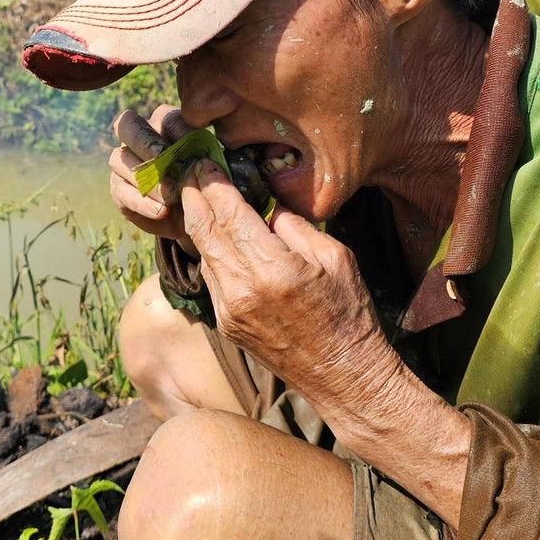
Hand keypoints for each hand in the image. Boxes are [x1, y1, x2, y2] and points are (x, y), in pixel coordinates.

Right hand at [108, 105, 196, 252]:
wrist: (196, 214)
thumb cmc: (205, 182)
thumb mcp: (212, 168)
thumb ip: (207, 156)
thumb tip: (201, 157)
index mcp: (165, 122)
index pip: (165, 118)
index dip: (179, 136)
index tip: (196, 156)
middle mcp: (139, 135)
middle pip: (127, 125)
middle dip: (149, 147)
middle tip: (169, 167)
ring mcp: (123, 160)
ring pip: (120, 159)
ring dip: (148, 180)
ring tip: (173, 198)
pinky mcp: (118, 187)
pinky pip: (120, 190)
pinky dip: (142, 202)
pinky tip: (162, 211)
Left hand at [180, 158, 395, 410]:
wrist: (344, 376)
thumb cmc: (349, 314)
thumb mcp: (335, 257)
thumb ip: (295, 227)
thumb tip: (268, 208)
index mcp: (272, 269)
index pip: (230, 214)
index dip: (213, 184)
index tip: (206, 162)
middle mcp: (242, 290)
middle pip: (203, 231)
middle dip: (194, 196)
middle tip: (190, 171)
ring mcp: (229, 311)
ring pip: (202, 254)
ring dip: (196, 222)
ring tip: (196, 196)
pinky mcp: (226, 325)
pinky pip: (211, 278)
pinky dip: (209, 251)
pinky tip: (212, 235)